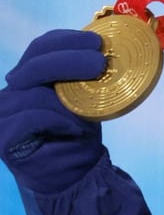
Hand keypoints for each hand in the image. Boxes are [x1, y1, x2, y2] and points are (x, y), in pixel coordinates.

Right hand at [0, 30, 107, 192]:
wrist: (76, 174)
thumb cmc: (79, 133)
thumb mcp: (85, 97)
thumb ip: (83, 75)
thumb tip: (102, 47)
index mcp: (29, 77)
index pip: (40, 47)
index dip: (67, 40)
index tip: (96, 42)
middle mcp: (11, 92)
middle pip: (35, 64)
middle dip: (70, 59)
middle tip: (99, 63)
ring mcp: (1, 115)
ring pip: (34, 93)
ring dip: (67, 103)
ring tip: (85, 116)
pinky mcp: (2, 138)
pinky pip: (31, 116)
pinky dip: (57, 120)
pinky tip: (72, 129)